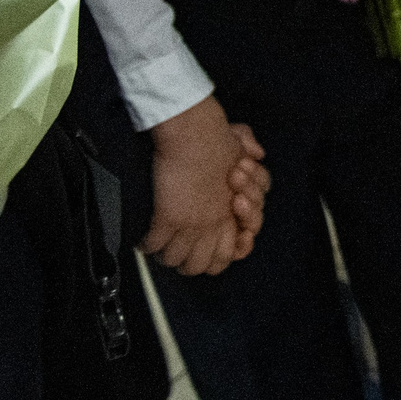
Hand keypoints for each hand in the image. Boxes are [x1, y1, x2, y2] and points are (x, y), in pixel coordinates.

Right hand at [144, 97, 270, 276]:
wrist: (195, 133)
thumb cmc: (216, 135)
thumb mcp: (242, 143)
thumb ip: (250, 150)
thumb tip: (256, 154)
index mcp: (233, 210)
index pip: (231, 253)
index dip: (220, 257)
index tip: (207, 250)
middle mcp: (215, 221)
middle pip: (203, 265)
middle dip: (191, 263)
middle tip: (182, 253)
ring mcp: (192, 223)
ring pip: (175, 260)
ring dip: (166, 255)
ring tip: (160, 248)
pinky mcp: (168, 219)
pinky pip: (153, 245)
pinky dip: (146, 244)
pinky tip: (144, 238)